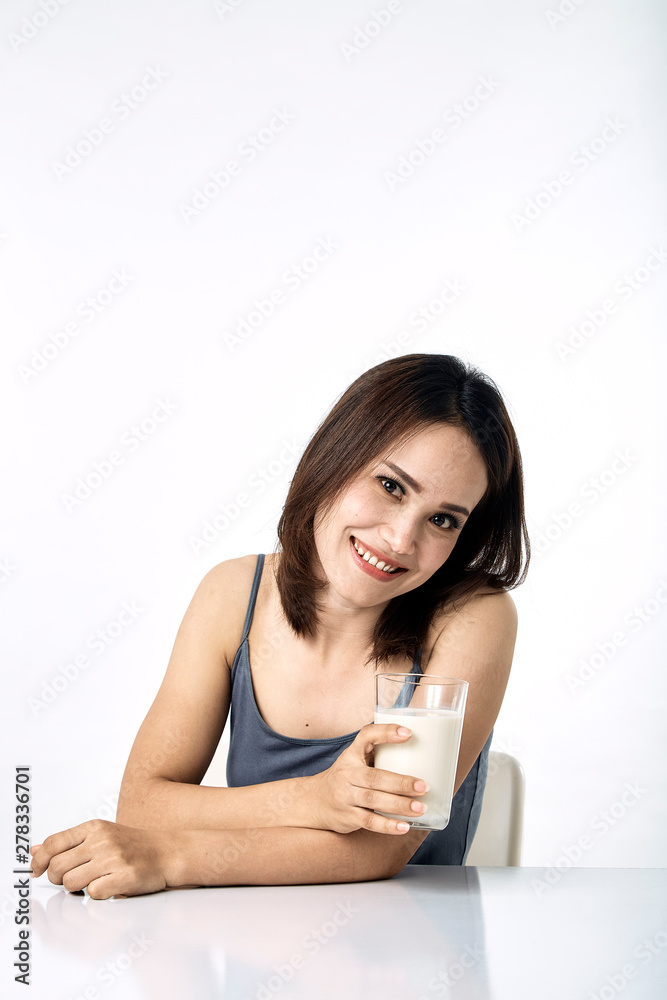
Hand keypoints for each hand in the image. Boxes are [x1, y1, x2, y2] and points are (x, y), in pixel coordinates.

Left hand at [30, 819, 176, 899]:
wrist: (168, 852)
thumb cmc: (134, 846)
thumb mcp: (101, 836)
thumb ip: (68, 843)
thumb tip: (34, 850)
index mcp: (95, 828)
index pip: (53, 843)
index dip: (40, 860)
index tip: (36, 870)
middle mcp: (102, 840)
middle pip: (58, 866)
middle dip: (58, 878)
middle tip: (70, 879)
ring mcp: (113, 858)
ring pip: (71, 883)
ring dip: (77, 889)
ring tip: (92, 882)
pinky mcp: (124, 877)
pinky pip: (93, 894)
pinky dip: (97, 894)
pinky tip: (108, 886)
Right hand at [309, 723, 428, 834]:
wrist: (313, 801)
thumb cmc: (345, 777)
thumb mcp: (355, 759)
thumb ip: (378, 753)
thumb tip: (421, 753)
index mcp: (351, 755)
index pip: (367, 737)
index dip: (387, 733)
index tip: (409, 733)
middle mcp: (347, 774)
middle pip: (375, 777)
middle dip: (401, 783)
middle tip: (424, 786)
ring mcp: (345, 796)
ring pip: (374, 801)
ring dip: (399, 805)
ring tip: (421, 807)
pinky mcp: (347, 817)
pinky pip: (369, 822)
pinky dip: (387, 826)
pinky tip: (404, 827)